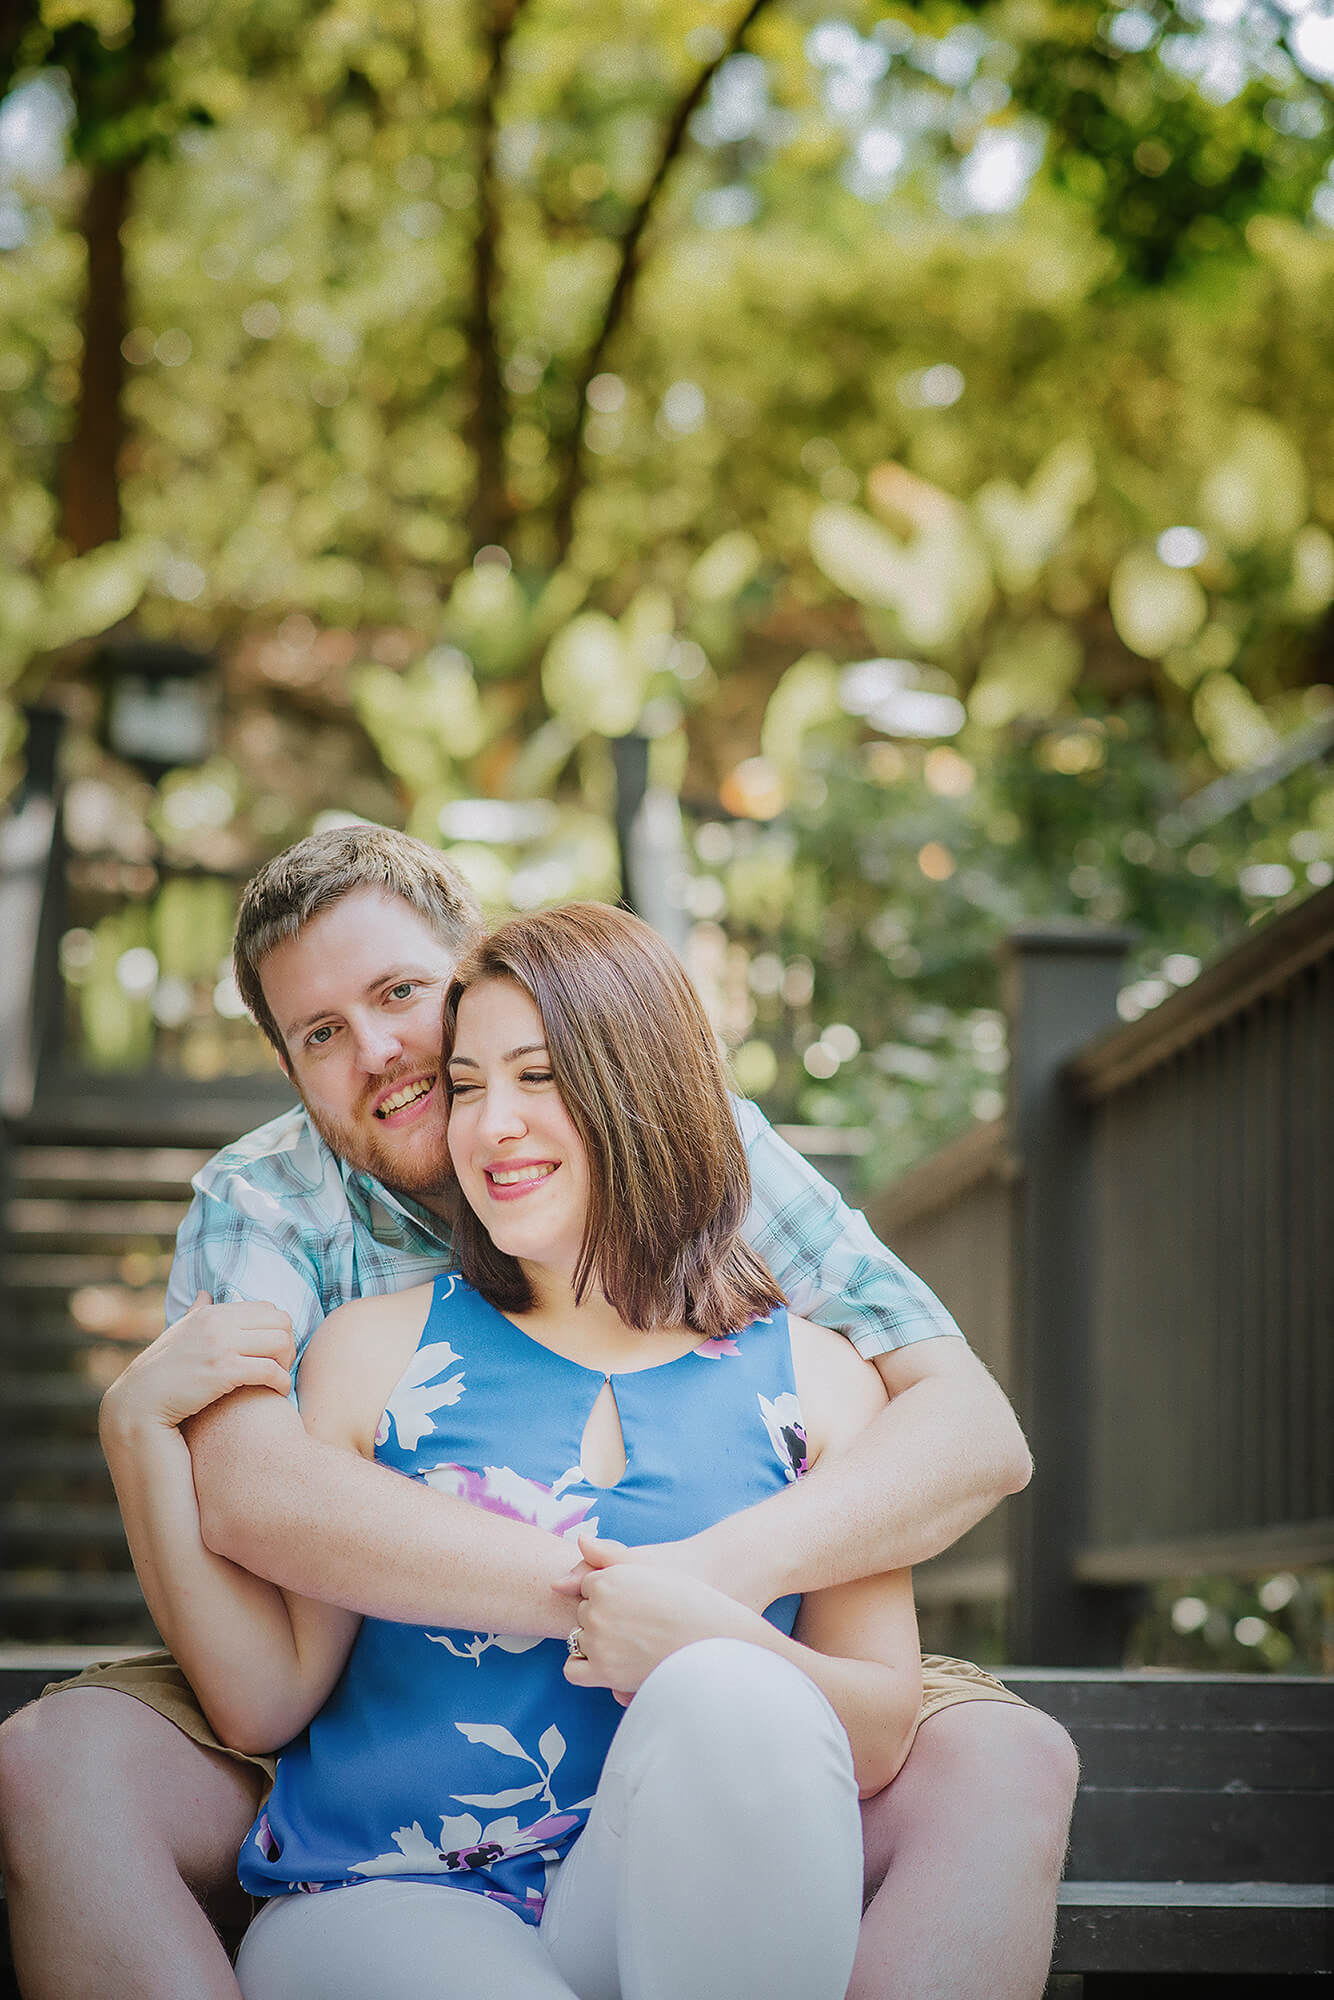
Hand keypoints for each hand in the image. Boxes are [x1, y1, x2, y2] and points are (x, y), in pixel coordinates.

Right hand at [100, 1294, 294, 1437]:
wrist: (139, 1402)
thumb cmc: (161, 1371)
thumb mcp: (179, 1333)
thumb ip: (196, 1312)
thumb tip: (205, 1294)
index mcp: (211, 1312)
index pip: (268, 1309)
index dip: (279, 1329)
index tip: (274, 1350)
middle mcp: (218, 1324)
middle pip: (281, 1322)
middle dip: (288, 1344)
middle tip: (282, 1365)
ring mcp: (221, 1346)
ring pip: (281, 1343)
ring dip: (287, 1363)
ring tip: (279, 1378)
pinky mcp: (224, 1372)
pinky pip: (270, 1371)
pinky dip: (282, 1382)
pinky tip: (277, 1391)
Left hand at [562, 1535, 753, 1697]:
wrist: (715, 1640)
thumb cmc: (690, 1600)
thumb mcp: (649, 1567)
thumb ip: (608, 1555)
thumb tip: (576, 1544)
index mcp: (608, 1580)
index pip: (589, 1586)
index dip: (612, 1595)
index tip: (633, 1603)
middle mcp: (597, 1609)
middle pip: (584, 1613)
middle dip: (603, 1618)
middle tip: (637, 1626)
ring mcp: (597, 1641)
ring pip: (579, 1638)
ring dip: (596, 1641)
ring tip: (632, 1644)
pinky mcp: (603, 1672)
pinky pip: (572, 1669)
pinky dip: (584, 1666)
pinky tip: (609, 1662)